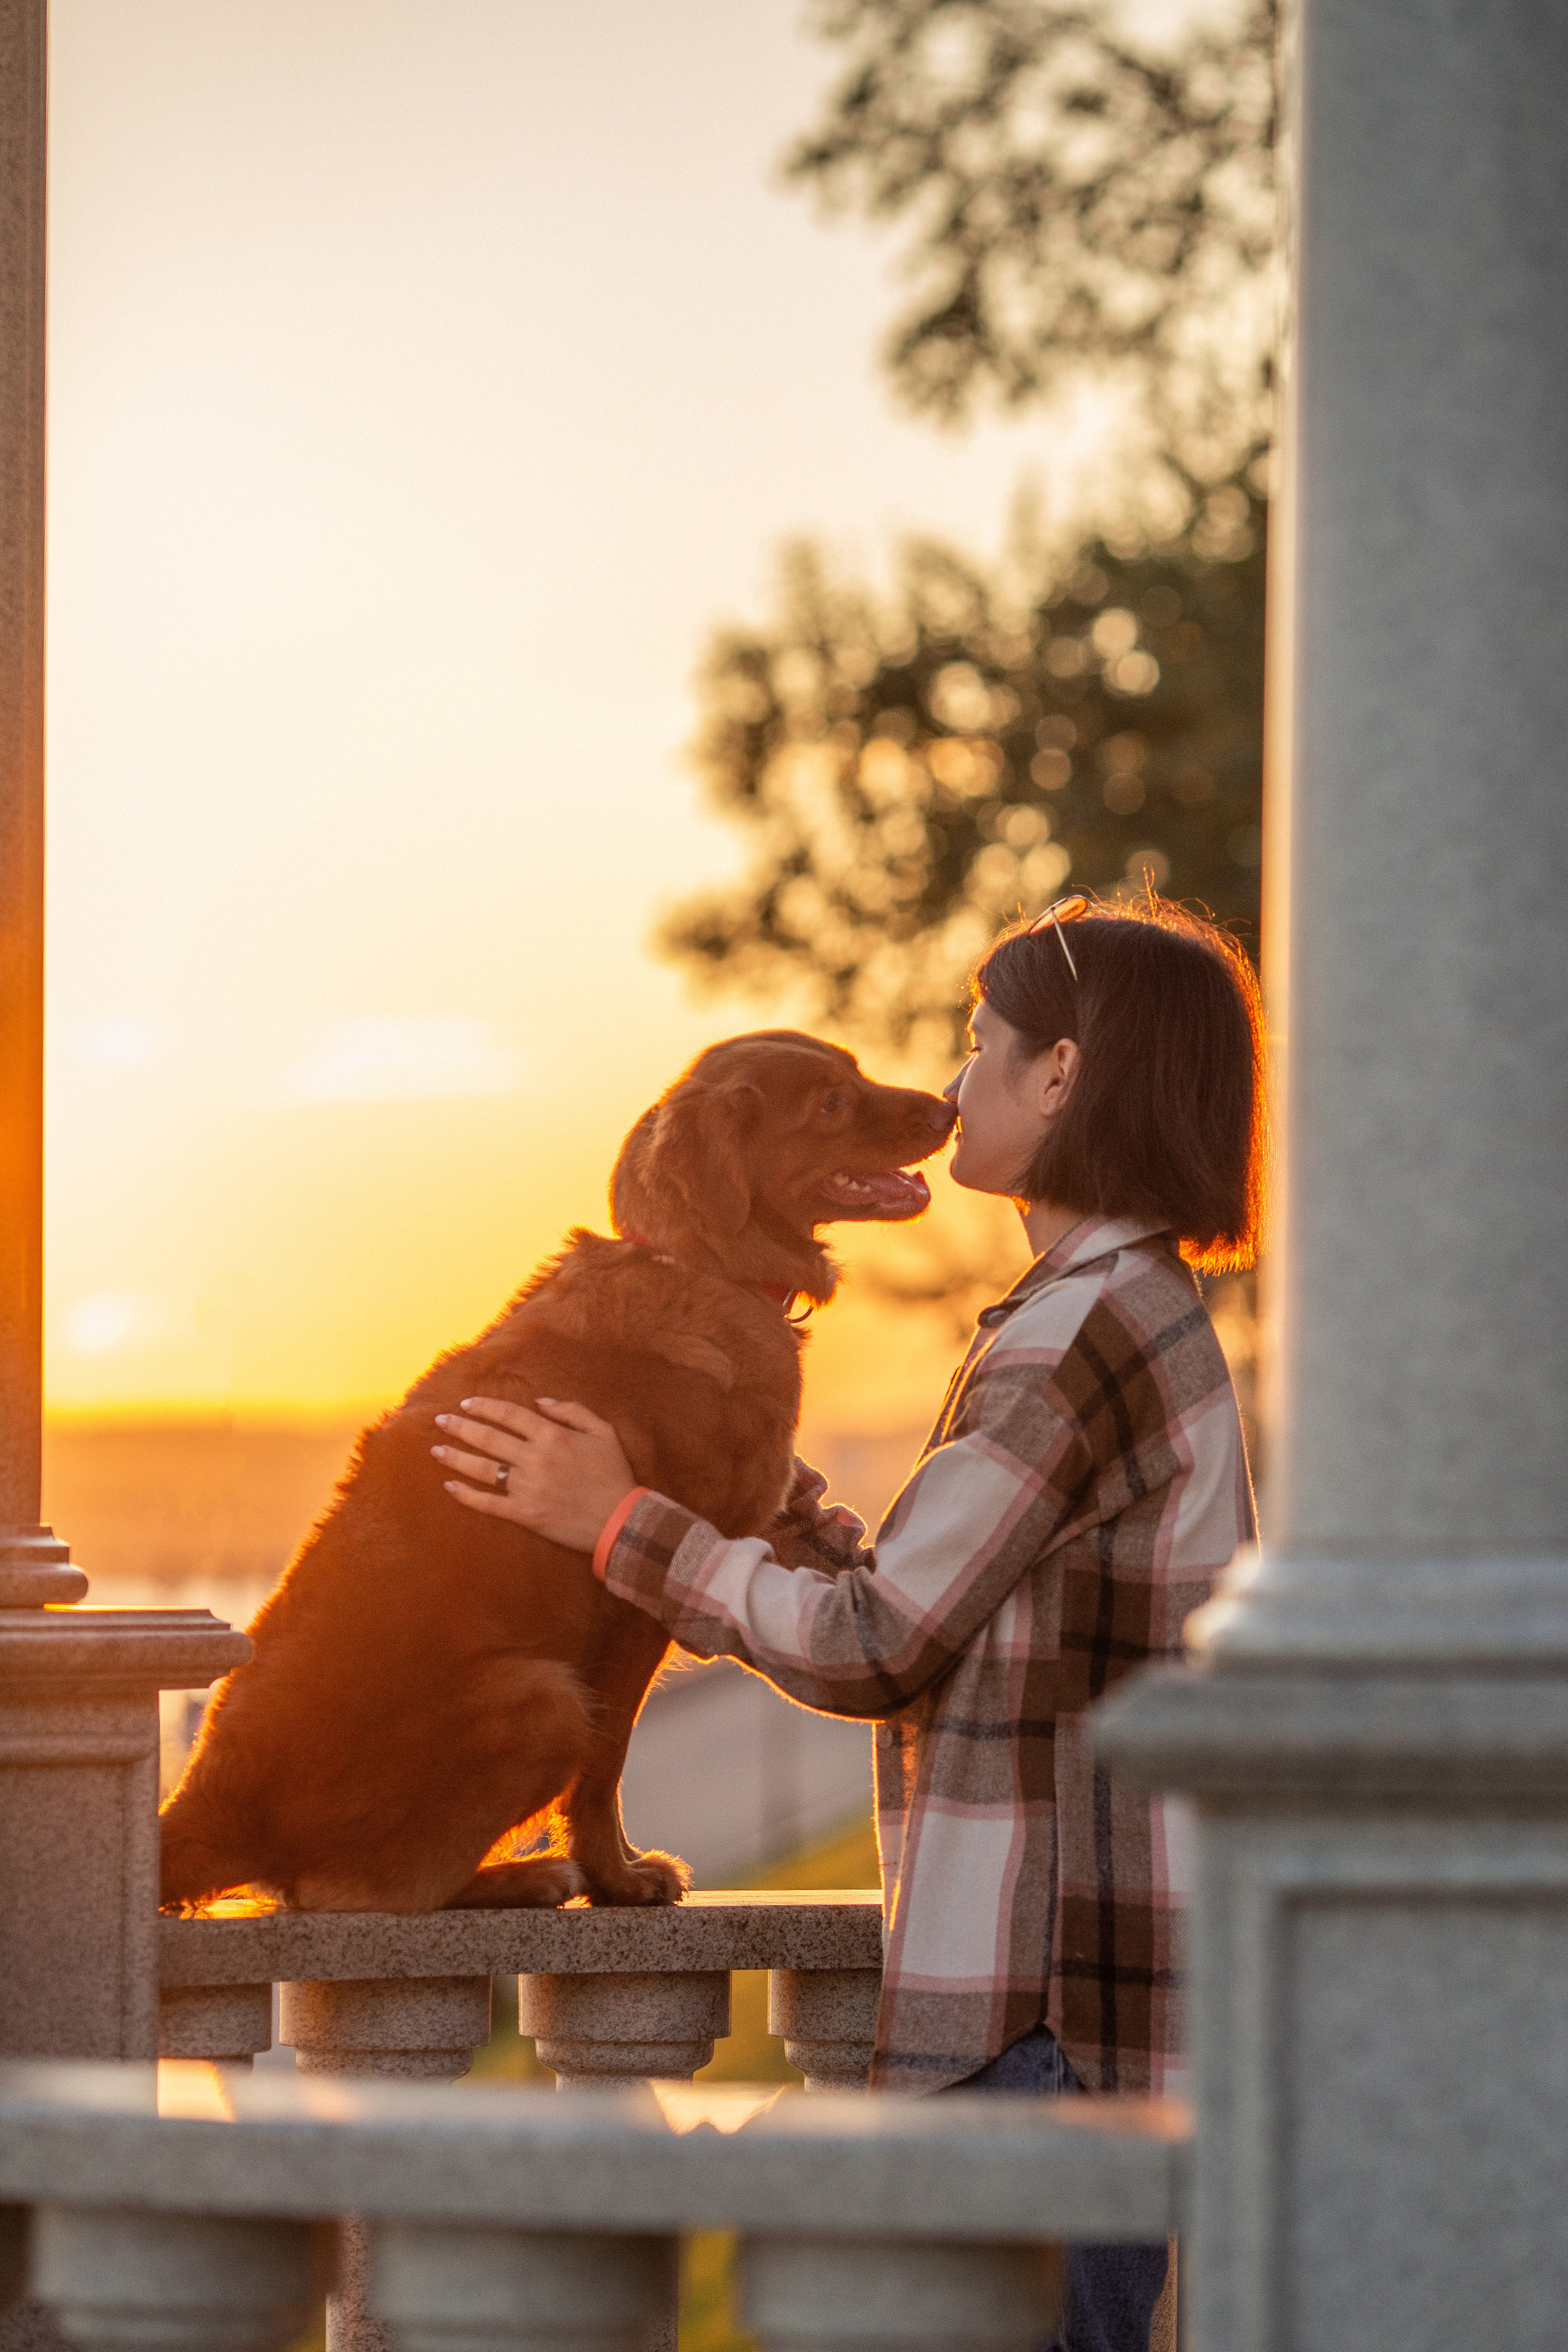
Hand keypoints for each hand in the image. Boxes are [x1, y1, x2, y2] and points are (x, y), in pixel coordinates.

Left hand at [432, 1396, 637, 1553]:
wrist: (620, 1520)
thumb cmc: (614, 1474)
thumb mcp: (603, 1432)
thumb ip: (572, 1411)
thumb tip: (541, 1402)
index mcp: (552, 1436)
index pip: (509, 1415)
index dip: (485, 1407)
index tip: (466, 1404)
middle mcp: (535, 1458)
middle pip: (488, 1438)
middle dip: (461, 1427)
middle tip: (440, 1421)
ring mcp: (527, 1487)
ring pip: (483, 1469)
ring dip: (456, 1458)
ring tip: (436, 1450)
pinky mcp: (525, 1514)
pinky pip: (489, 1504)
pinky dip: (467, 1495)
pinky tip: (450, 1487)